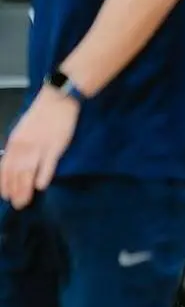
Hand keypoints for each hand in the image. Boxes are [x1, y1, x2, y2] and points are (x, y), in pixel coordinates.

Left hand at [0, 86, 79, 208]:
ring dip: (25, 189)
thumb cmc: (41, 116)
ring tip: (25, 202)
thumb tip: (15, 165)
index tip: (5, 196)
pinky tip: (40, 186)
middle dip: (15, 191)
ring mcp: (40, 147)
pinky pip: (47, 164)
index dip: (4, 183)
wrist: (56, 101)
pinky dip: (43, 175)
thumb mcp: (22, 131)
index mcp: (14, 143)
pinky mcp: (56, 146)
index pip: (5, 167)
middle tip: (17, 205)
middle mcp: (24, 147)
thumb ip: (18, 148)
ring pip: (29, 172)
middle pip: (16, 173)